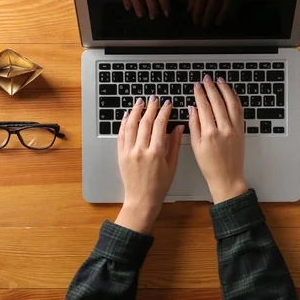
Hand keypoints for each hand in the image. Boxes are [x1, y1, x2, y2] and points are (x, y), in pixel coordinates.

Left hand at [115, 96, 183, 233]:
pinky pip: (121, 135)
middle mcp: (141, 151)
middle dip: (150, 108)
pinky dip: (124, 123)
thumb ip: (174, 144)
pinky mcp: (121, 155)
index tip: (167, 104)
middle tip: (154, 99)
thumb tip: (178, 126)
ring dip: (136, 111)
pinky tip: (128, 115)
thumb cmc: (159, 185)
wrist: (141, 200)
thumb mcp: (172, 165)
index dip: (164, 112)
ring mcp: (129, 152)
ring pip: (131, 126)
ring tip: (140, 102)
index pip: (159, 125)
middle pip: (145, 122)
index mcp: (156, 153)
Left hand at [187, 0, 235, 26]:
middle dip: (209, 16)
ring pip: (227, 3)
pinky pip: (235, 2)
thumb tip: (191, 11)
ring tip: (217, 23)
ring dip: (221, 16)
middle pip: (214, 2)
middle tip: (205, 25)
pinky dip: (231, 12)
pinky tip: (228, 18)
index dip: (199, 10)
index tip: (196, 21)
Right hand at [188, 75, 247, 203]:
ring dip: (225, 89)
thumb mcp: (196, 146)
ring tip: (219, 81)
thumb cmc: (210, 165)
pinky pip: (239, 111)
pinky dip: (235, 99)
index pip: (204, 107)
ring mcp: (235, 129)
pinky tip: (231, 93)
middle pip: (217, 102)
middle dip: (211, 88)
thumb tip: (192, 109)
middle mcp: (224, 129)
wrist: (227, 177)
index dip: (200, 94)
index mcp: (210, 133)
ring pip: (231, 103)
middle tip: (206, 79)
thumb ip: (194, 126)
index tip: (196, 86)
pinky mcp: (241, 131)